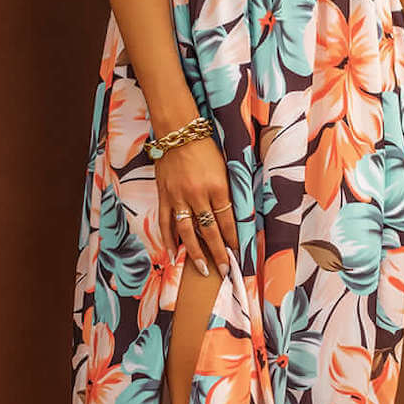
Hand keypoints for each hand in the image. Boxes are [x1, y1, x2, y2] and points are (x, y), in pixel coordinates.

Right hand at [155, 135, 238, 279]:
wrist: (179, 132)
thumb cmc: (206, 148)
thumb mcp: (224, 169)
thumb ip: (226, 193)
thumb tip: (232, 218)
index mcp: (217, 187)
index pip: (227, 220)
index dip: (233, 239)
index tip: (238, 253)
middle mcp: (198, 195)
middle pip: (210, 231)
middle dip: (219, 253)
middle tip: (225, 271)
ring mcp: (179, 197)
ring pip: (187, 232)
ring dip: (195, 253)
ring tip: (203, 269)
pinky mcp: (164, 196)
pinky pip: (166, 222)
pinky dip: (168, 240)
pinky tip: (172, 254)